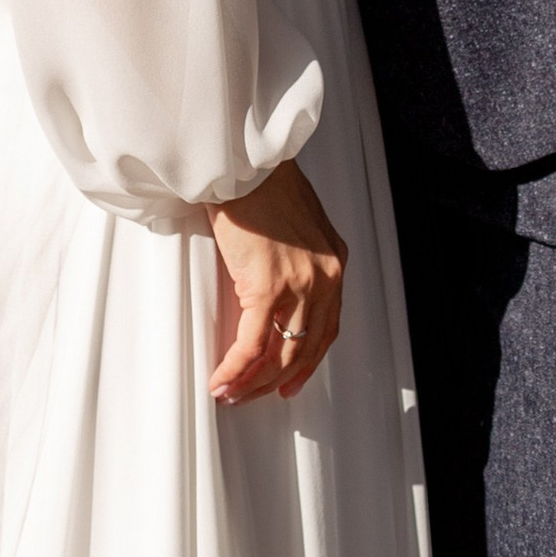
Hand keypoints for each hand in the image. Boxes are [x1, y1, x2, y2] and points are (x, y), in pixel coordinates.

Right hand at [208, 156, 344, 408]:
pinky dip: (235, 370)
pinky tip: (221, 381)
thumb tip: (277, 281)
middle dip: (279, 379)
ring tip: (232, 395)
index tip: (291, 378)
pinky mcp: (267, 288)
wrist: (246, 161)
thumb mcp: (297, 221)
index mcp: (334, 261)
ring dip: (254, 382)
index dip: (308, 359)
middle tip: (256, 395)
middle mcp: (325, 278)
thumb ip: (297, 255)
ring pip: (281, 355)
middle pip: (307, 348)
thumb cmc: (262, 181)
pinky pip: (251, 345)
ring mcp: (299, 286)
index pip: (327, 326)